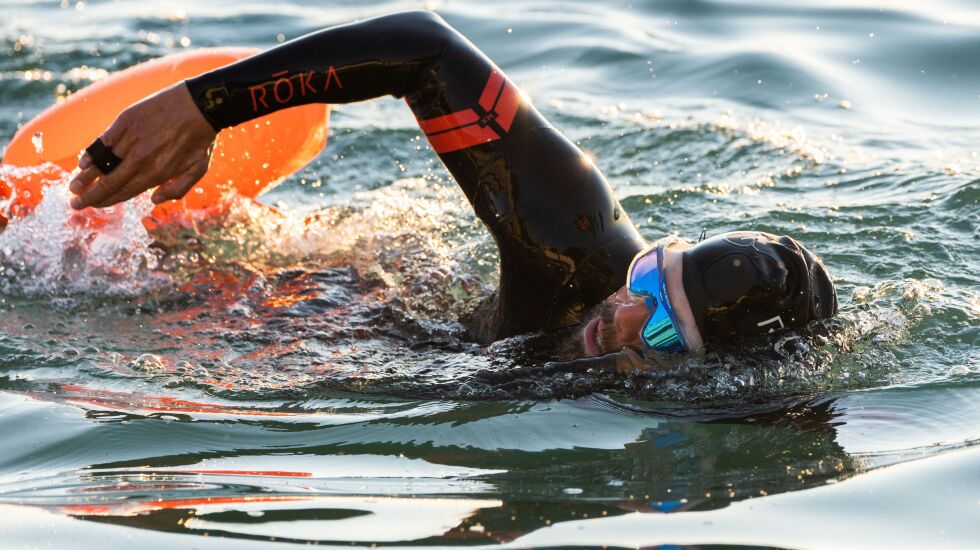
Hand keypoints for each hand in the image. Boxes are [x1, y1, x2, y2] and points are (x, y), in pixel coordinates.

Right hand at [69, 82, 217, 208]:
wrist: (202, 105)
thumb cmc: (201, 139)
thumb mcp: (198, 169)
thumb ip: (177, 189)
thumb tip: (154, 200)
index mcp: (157, 173)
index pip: (124, 192)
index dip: (106, 201)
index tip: (93, 206)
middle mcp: (140, 158)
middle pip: (108, 182)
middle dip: (89, 196)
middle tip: (75, 204)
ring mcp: (132, 139)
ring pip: (102, 163)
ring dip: (85, 178)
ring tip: (73, 188)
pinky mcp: (126, 120)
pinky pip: (103, 141)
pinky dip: (91, 153)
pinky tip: (82, 163)